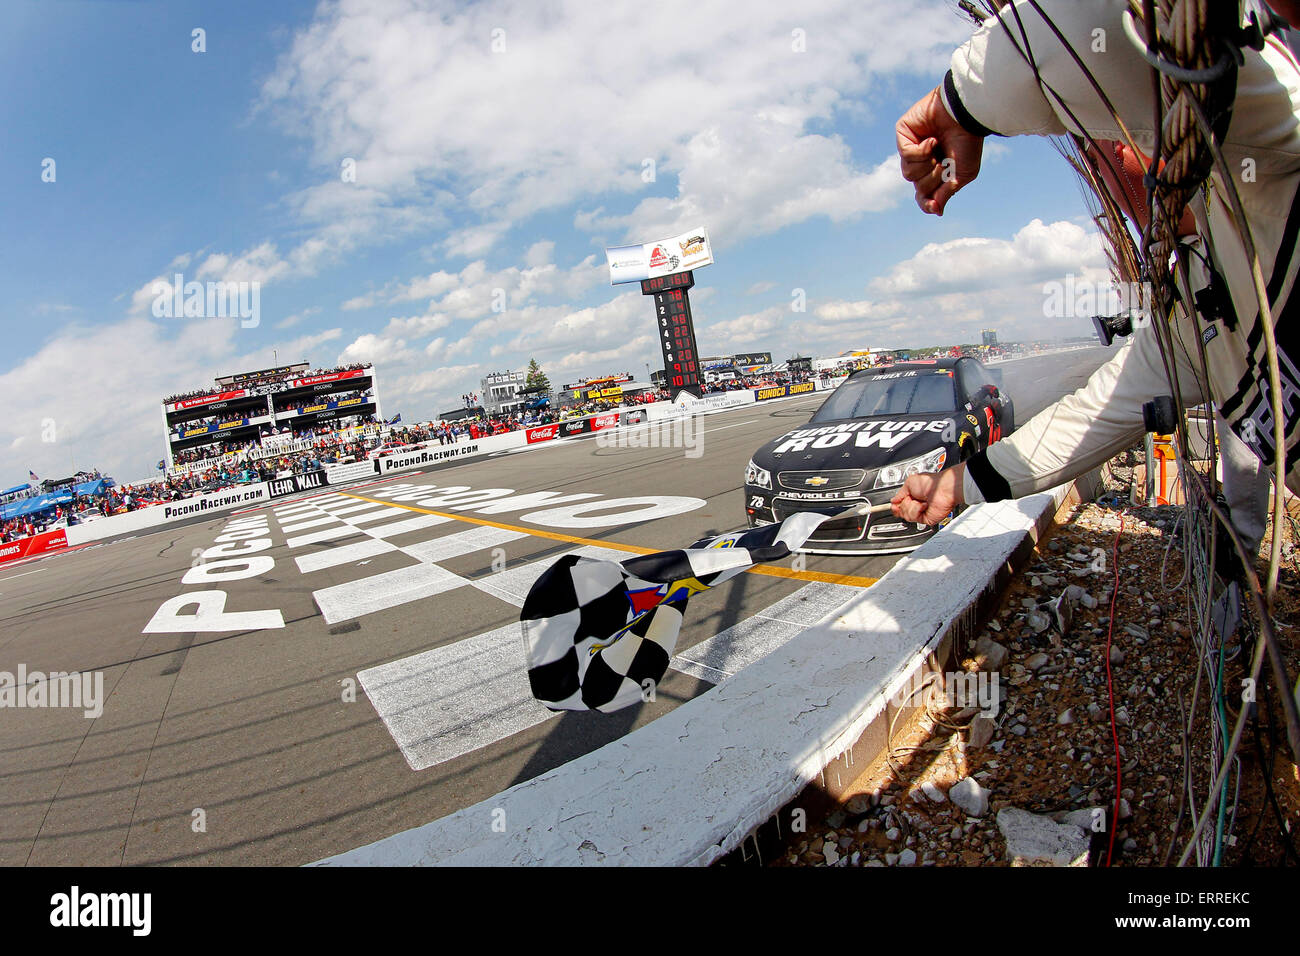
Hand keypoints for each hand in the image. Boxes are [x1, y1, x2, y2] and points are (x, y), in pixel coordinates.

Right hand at [891, 464, 965, 525]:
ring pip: (905, 515)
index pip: (899, 505)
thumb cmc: (930, 482)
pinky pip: (913, 518)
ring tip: (919, 501)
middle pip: (900, 511)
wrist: (942, 489)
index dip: (895, 505)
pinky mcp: (925, 519)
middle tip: (910, 498)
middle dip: (903, 504)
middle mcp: (916, 504)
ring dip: (910, 506)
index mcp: (913, 495)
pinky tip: (923, 505)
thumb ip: (899, 493)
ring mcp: (921, 512)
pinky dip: (917, 510)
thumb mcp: (909, 482)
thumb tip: (893, 500)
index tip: (893, 504)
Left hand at [895, 86, 983, 215]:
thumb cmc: (968, 142)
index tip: (934, 206)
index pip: (923, 197)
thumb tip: (936, 211)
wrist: (967, 115)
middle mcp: (921, 162)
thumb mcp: (963, 174)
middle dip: (934, 177)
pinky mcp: (903, 134)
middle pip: (918, 186)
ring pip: (909, 174)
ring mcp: (910, 147)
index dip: (926, 203)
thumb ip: (947, 193)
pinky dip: (921, 151)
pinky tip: (932, 140)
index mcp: (935, 172)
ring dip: (927, 165)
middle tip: (946, 162)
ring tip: (939, 149)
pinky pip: (905, 155)